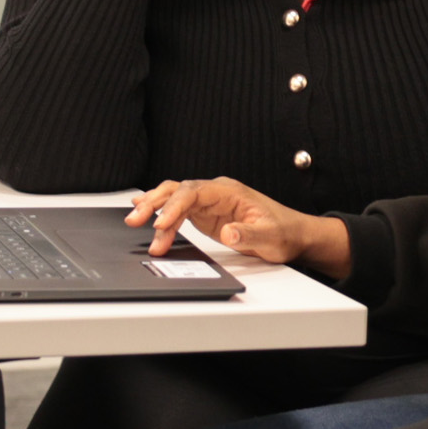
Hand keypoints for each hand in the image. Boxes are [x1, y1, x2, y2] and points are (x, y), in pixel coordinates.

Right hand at [125, 177, 351, 276]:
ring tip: (134, 222)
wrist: (293, 235)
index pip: (194, 192)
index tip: (162, 224)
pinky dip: (162, 215)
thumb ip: (248, 235)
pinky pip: (178, 211)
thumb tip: (228, 233)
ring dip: (154, 209)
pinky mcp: (205, 214)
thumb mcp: (270, 238)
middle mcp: (216, 192)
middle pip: (178, 190)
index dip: (175, 206)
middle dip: (155, 203)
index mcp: (229, 191)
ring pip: (174, 198)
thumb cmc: (284, 233)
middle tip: (136, 220)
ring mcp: (209, 202)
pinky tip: (146, 215)